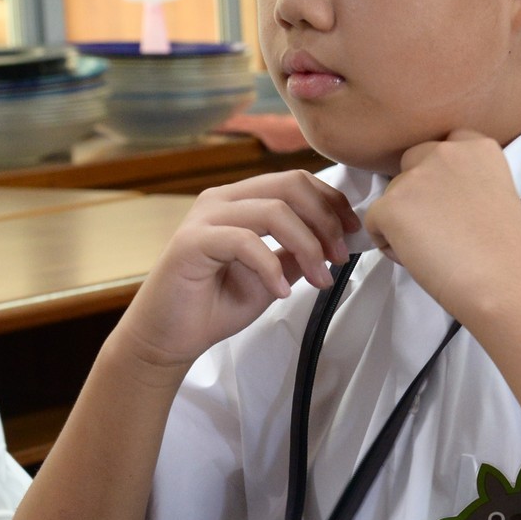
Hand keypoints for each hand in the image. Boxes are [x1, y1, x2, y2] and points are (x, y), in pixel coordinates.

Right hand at [119, 170, 360, 371]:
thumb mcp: (272, 276)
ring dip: (307, 245)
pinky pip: (245, 242)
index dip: (331, 202)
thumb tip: (336, 241)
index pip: (295, 181)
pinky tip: (281, 292)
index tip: (352, 233)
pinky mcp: (191, 243)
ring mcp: (204, 218)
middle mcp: (221, 200)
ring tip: (320, 279)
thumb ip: (297, 254)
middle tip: (339, 257)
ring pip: (273, 210)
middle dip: (325, 221)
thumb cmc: (214, 306)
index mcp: (240, 200)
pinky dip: (272, 268)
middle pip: (290, 186)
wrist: (168, 338)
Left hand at [362, 130, 520, 325]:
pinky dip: (388, 245)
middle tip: (437, 229)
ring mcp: (414, 178)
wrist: (506, 284)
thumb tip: (497, 215)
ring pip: (392, 197)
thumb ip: (498, 199)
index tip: (453, 203)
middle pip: (412, 165)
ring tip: (431, 254)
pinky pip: (374, 224)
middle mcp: (444, 153)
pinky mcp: (390, 207)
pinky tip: (417, 261)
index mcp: (478, 148)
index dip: (443, 176)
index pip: (445, 147)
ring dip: (403, 223)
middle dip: (418, 192)